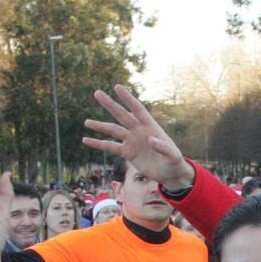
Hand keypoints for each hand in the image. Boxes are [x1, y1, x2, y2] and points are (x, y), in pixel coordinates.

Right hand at [81, 85, 195, 190]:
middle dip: (110, 105)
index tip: (117, 87)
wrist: (169, 174)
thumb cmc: (174, 162)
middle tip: (97, 93)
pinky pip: (110, 147)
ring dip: (100, 126)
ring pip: (113, 131)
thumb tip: (151, 140)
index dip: (128, 99)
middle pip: (122, 115)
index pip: (137, 109)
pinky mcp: (127, 153)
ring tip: (87, 122)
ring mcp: (132, 141)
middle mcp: (139, 131)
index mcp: (150, 127)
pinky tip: (86, 140)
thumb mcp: (172, 156)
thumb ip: (163, 147)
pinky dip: (99, 144)